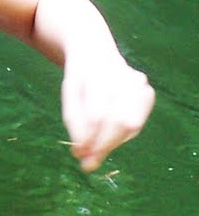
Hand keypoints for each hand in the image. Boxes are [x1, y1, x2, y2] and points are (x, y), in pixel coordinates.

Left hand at [61, 51, 154, 171]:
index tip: (78, 154)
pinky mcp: (147, 92)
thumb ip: (75, 122)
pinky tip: (107, 136)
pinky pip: (136, 123)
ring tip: (94, 152)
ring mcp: (139, 84)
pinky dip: (121, 135)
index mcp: (99, 74)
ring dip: (111, 143)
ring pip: (130, 124)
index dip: (89, 138)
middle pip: (119, 121)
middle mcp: (124, 77)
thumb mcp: (69, 94)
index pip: (98, 114)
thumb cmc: (80, 77)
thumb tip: (83, 155)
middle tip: (88, 163)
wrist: (96, 52)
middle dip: (102, 145)